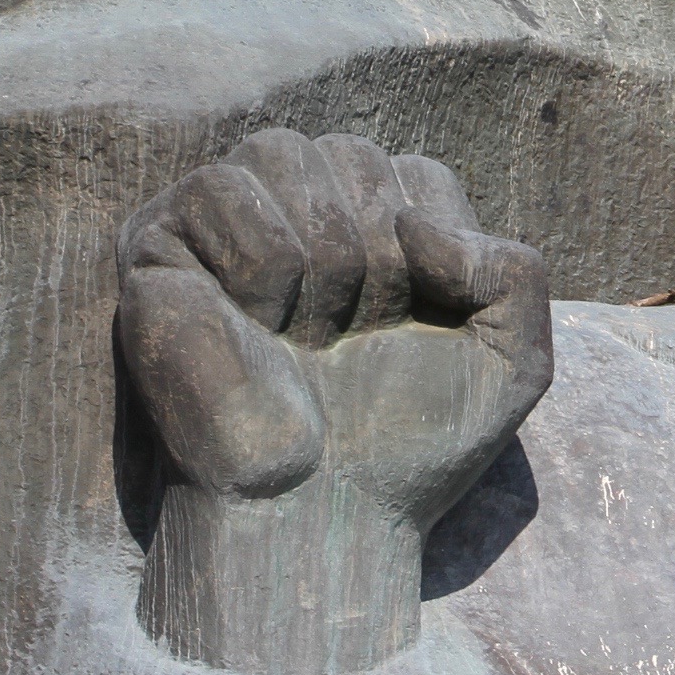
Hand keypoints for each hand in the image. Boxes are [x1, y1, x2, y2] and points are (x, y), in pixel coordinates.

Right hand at [116, 130, 552, 674]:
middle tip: (349, 345)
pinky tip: (256, 323)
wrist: (316, 521)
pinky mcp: (156, 243)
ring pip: (282, 152)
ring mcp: (225, 222)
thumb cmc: (406, 448)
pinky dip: (258, 261)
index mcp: (372, 223)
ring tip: (305, 336)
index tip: (409, 336)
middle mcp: (297, 210)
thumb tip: (414, 222)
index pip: (417, 176)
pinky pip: (219, 186)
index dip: (430, 259)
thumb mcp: (512, 363)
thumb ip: (518, 271)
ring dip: (318, 260)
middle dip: (374, 262)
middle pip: (351, 155)